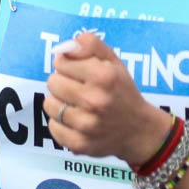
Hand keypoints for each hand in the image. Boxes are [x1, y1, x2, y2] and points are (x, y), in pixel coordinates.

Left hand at [45, 31, 171, 163]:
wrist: (139, 130)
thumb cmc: (122, 91)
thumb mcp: (114, 61)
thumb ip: (90, 44)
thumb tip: (63, 48)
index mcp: (104, 76)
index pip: (61, 62)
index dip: (68, 64)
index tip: (79, 72)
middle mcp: (95, 101)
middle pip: (52, 82)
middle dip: (62, 82)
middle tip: (78, 89)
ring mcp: (86, 125)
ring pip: (49, 104)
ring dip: (59, 102)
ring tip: (76, 105)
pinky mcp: (79, 144)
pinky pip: (53, 127)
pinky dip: (60, 123)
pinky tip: (76, 121)